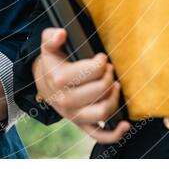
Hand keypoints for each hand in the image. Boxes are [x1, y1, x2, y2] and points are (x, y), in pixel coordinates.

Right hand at [33, 27, 130, 143]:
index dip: (101, 62)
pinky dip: (115, 133)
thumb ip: (52, 37)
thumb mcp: (47, 46)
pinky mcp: (81, 124)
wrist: (43, 84)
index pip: (91, 71)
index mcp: (59, 79)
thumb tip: (61, 33)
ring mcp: (74, 115)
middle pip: (100, 90)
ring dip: (114, 97)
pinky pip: (99, 135)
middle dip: (109, 76)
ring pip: (102, 111)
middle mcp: (66, 100)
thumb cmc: (52, 63)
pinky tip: (125, 124)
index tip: (101, 57)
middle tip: (109, 68)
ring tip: (115, 85)